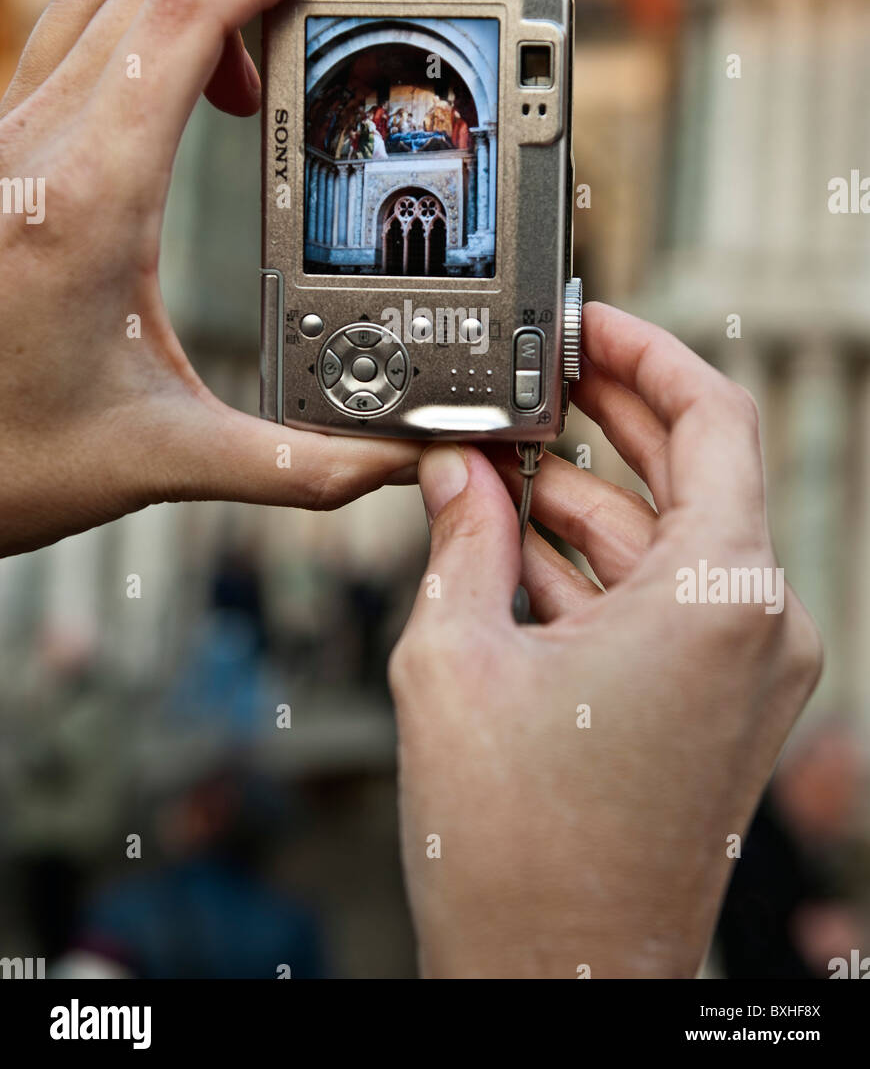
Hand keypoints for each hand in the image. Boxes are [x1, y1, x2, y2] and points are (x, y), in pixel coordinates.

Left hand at [0, 0, 420, 555]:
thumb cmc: (1, 459)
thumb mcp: (160, 460)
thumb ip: (295, 467)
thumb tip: (394, 466)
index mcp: (87, 196)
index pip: (189, 8)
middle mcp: (36, 145)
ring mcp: (7, 140)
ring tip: (263, 63)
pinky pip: (71, 41)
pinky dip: (145, 33)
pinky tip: (180, 103)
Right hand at [389, 302, 821, 978]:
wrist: (555, 977)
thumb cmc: (519, 852)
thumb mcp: (456, 658)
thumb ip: (461, 536)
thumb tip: (455, 470)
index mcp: (722, 596)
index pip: (713, 417)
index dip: (645, 353)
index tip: (589, 323)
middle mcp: (759, 627)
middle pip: (692, 470)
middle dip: (603, 417)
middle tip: (531, 375)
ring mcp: (745, 671)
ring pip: (666, 539)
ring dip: (581, 495)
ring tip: (492, 461)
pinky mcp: (717, 706)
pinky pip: (662, 600)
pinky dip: (593, 563)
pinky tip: (512, 535)